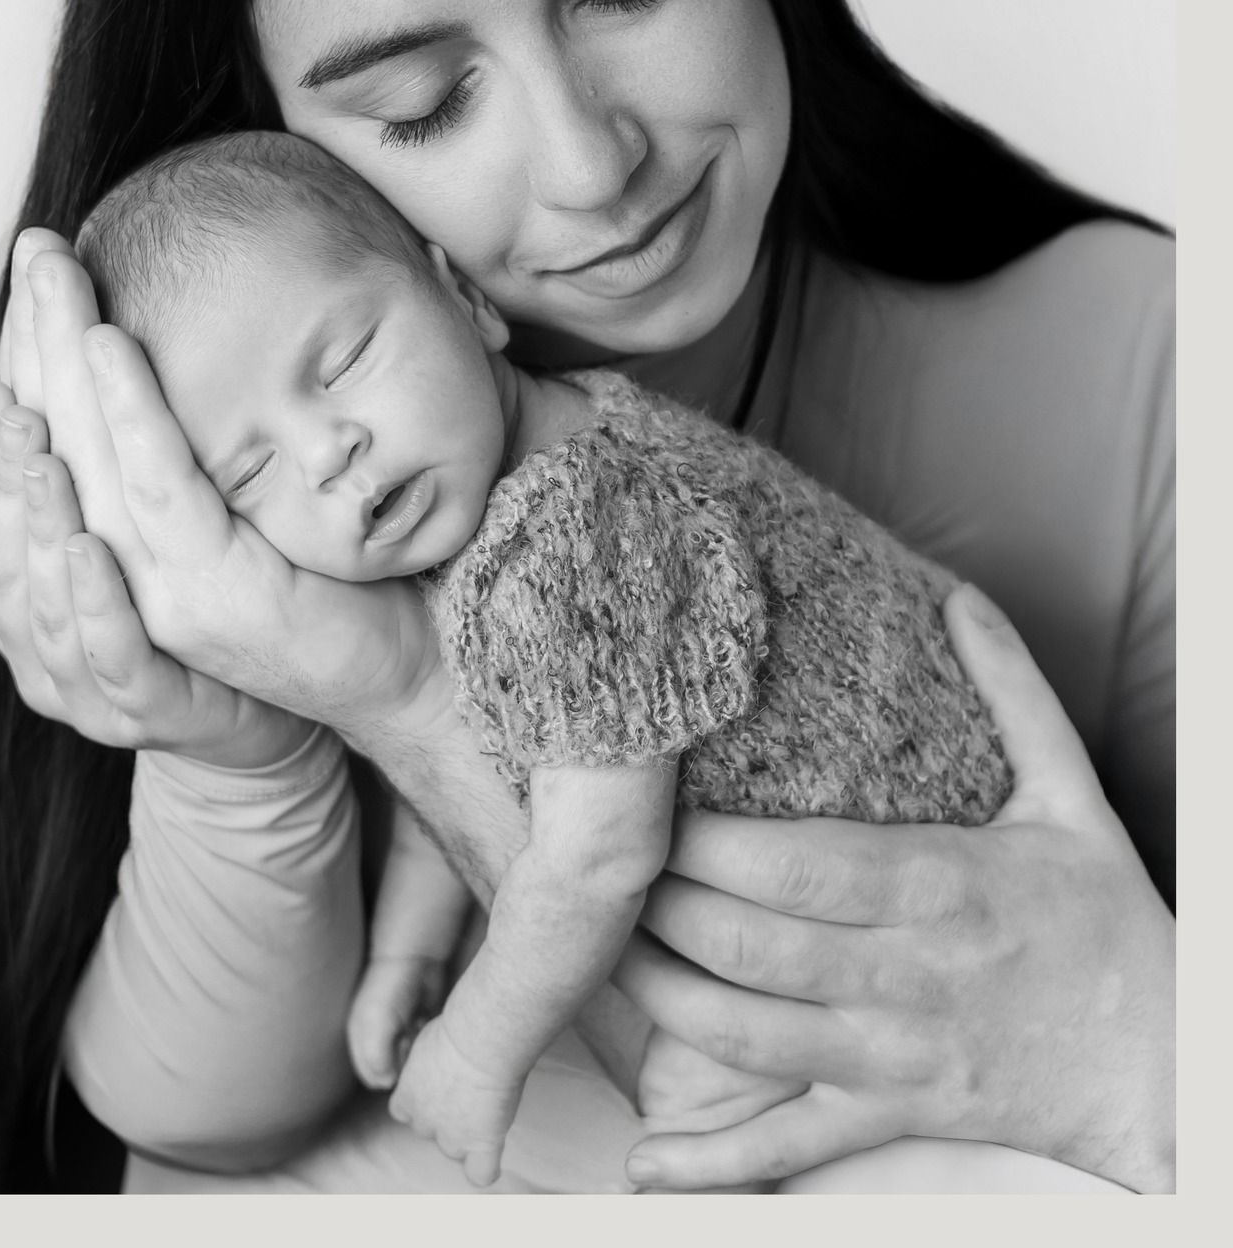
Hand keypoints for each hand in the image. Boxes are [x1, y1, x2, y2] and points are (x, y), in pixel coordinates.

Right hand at [18, 243, 432, 733]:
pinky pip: (159, 505)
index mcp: (111, 560)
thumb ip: (189, 454)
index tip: (31, 266)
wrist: (401, 674)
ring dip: (63, 375)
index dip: (29, 353)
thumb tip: (164, 341)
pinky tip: (111, 353)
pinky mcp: (214, 602)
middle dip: (36, 342)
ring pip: (84, 472)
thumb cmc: (322, 582)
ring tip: (54, 296)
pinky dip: (133, 423)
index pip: (44, 445)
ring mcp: (159, 598)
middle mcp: (115, 584)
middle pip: (47, 451)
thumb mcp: (241, 510)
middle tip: (35, 249)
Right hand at [346, 955, 449, 1089]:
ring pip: (408, 1061)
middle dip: (403, 1068)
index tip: (402, 1067)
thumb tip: (387, 1084)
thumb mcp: (377, 1023)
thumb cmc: (391, 989)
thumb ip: (376, 1057)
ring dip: (415, 1058)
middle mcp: (378, 1038)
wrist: (416, 958)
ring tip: (419, 1039)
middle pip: (392, 1070)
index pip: (371, 1074)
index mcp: (361, 1038)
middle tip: (412, 1051)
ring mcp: (398, 1032)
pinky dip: (426, 1048)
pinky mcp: (417, 1026)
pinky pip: (421, 1049)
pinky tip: (428, 1036)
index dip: (386, 1077)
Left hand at [388, 1013, 523, 1187]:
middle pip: (429, 1130)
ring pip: (455, 1149)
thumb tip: (438, 1058)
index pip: (404, 1111)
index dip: (422, 1099)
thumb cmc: (457, 1028)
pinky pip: (481, 1173)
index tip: (438, 1082)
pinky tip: (492, 1153)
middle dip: (444, 1115)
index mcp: (406, 1097)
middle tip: (466, 1087)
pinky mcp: (481, 1144)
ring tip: (484, 1106)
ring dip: (466, 1135)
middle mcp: (425, 1122)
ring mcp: (453, 1137)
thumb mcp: (428, 1041)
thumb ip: (427, 1061)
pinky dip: (486, 1168)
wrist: (479, 1040)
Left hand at [615, 585, 1174, 1192]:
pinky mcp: (887, 1113)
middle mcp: (905, 976)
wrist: (1161, 1066)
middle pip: (750, 945)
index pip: (798, 865)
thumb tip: (958, 596)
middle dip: (660, 908)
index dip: (707, 844)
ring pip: (745, 1036)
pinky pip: (791, 1146)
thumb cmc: (1107, 922)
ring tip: (599, 950)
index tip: (646, 804)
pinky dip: (716, 1165)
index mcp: (941, 886)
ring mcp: (890, 1055)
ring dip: (658, 999)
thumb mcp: (1072, 797)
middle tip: (599, 865)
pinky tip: (646, 1164)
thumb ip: (1014, 694)